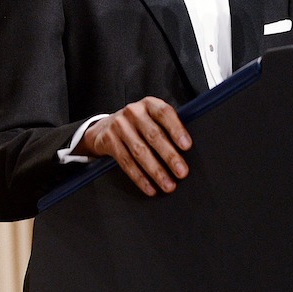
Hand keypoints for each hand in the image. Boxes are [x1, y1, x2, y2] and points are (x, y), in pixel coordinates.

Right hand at [75, 96, 191, 195]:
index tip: (187, 146)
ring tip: (168, 184)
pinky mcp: (108, 141)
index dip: (176, 129)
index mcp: (149, 104)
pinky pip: (126, 162)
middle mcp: (133, 112)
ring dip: (156, 171)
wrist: (104, 128)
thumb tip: (188, 151)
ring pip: (139, 151)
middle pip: (153, 135)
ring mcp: (119, 126)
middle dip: (169, 156)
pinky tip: (150, 187)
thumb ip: (167, 128)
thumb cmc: (137, 125)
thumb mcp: (151, 118)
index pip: (164, 113)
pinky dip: (139, 177)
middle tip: (182, 172)